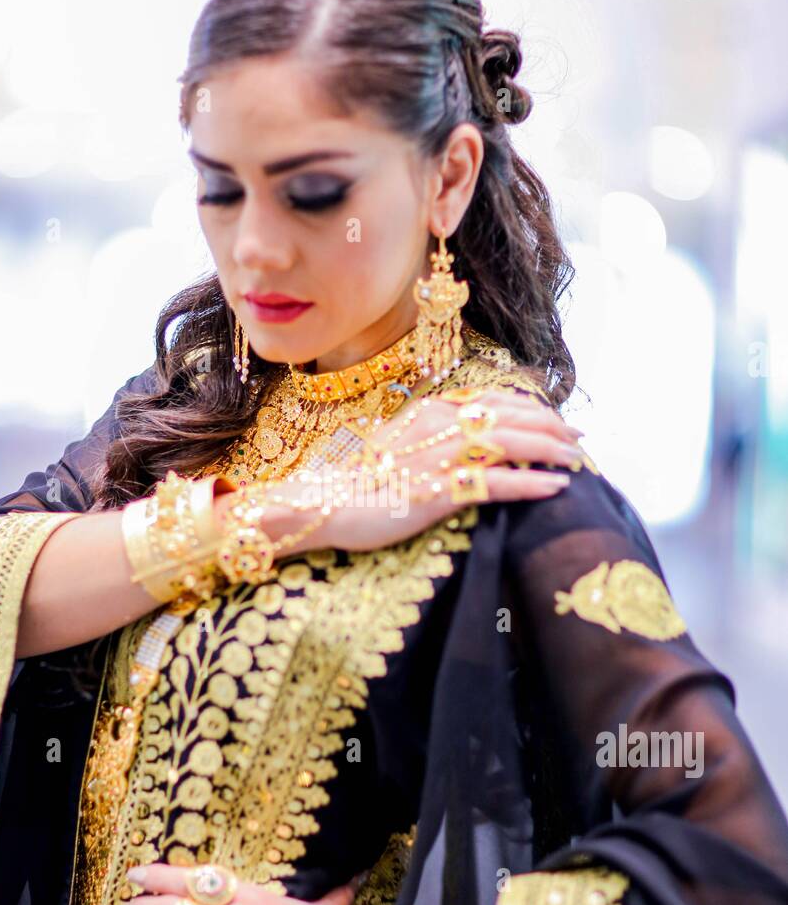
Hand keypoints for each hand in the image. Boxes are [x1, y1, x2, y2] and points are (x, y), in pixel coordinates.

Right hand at [223, 388, 584, 555]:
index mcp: (432, 411)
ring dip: (551, 451)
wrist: (324, 503)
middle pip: (512, 416)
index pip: (496, 401)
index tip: (559, 421)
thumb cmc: (362, 481)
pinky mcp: (440, 491)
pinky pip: (497, 484)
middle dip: (552, 426)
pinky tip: (556, 487)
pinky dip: (531, 484)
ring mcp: (441, 457)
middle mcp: (440, 425)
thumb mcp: (401, 445)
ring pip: (511, 443)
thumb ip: (435, 435)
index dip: (533, 409)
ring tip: (578, 461)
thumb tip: (468, 437)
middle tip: (580, 440)